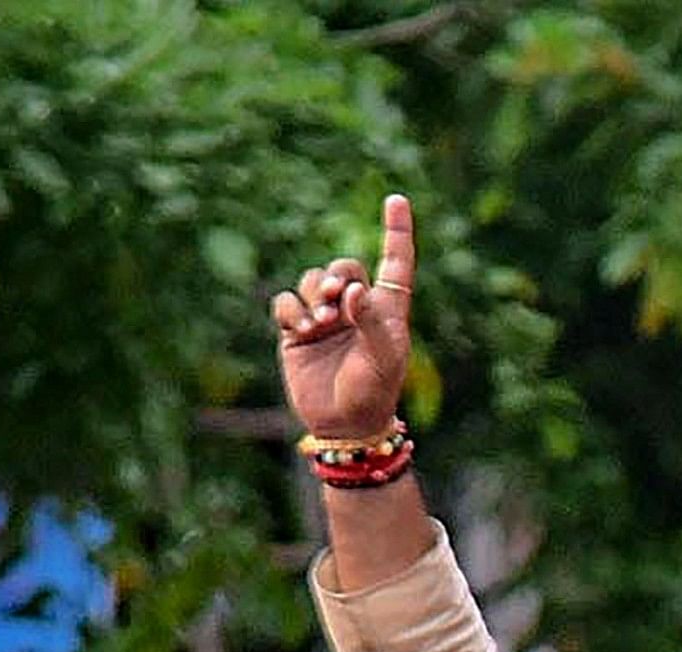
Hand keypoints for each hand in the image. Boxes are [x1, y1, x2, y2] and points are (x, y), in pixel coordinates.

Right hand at [271, 194, 417, 439]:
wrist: (344, 423)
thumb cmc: (374, 392)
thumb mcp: (384, 359)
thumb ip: (372, 321)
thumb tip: (355, 288)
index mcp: (387, 309)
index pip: (395, 262)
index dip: (396, 231)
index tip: (396, 199)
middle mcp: (355, 308)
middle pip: (343, 267)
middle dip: (335, 276)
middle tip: (334, 299)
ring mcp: (325, 318)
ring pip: (311, 280)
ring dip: (313, 294)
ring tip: (320, 323)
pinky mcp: (297, 330)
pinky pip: (285, 302)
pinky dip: (290, 310)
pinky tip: (301, 330)